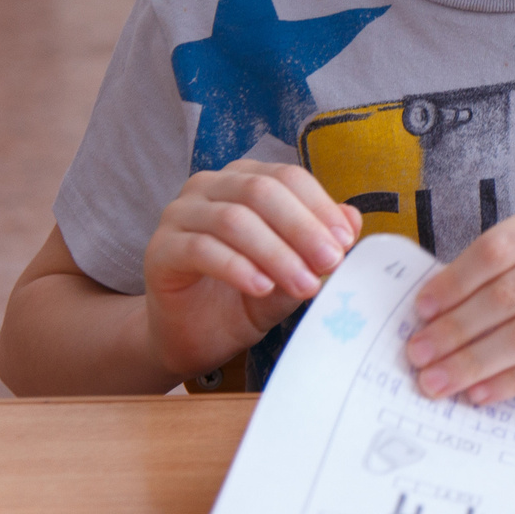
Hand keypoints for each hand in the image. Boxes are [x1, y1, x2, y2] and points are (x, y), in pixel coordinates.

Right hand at [143, 160, 361, 376]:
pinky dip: (237, 267)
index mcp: (246, 179)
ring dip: (275, 253)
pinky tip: (262, 287)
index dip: (321, 207)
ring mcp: (180, 215)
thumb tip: (353, 219)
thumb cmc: (247, 296)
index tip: (346, 242)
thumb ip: (318, 245)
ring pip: (233, 219)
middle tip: (330, 263)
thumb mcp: (294, 271)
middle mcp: (209, 187)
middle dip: (302, 228)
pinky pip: (201, 249)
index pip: (289, 178)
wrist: (196, 335)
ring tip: (304, 285)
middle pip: (262, 192)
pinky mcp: (161, 250)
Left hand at [403, 188, 514, 404]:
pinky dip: (510, 381)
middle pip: (506, 295)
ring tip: (437, 380)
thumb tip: (435, 308)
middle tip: (417, 354)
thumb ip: (510, 258)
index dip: (452, 283)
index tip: (420, 311)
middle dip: (454, 330)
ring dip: (473, 362)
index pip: (496, 248)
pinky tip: (481, 391)